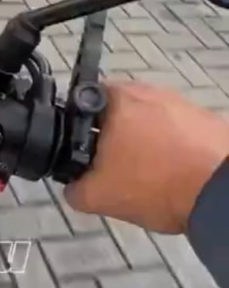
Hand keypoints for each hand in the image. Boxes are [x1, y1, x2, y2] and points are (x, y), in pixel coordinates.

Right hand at [65, 81, 228, 233]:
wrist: (222, 190)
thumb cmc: (154, 184)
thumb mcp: (98, 197)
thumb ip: (74, 189)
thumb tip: (73, 185)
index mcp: (115, 98)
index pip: (81, 104)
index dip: (77, 131)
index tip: (85, 155)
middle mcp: (147, 90)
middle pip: (117, 114)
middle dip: (114, 139)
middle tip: (116, 170)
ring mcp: (180, 101)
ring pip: (149, 122)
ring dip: (145, 144)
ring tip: (151, 177)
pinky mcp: (205, 117)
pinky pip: (177, 131)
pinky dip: (173, 149)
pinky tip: (177, 175)